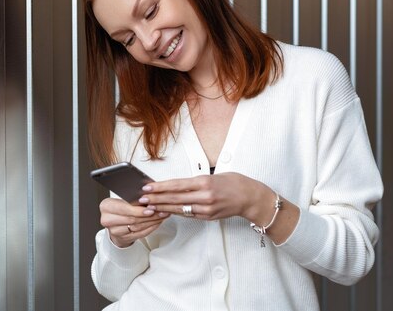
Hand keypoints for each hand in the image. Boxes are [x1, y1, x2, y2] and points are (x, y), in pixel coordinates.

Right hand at [99, 197, 169, 247]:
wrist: (115, 223)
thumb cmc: (120, 208)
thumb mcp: (122, 200)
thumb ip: (133, 200)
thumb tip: (150, 198)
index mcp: (106, 206)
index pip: (123, 209)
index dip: (138, 210)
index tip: (150, 209)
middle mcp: (107, 220)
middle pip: (131, 219)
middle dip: (148, 215)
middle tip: (160, 211)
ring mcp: (115, 231)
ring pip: (137, 227)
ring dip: (152, 221)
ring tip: (162, 215)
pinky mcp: (123, 239)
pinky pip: (140, 234)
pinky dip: (151, 228)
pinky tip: (157, 222)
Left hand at [138, 172, 274, 222]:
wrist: (251, 198)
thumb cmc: (234, 182)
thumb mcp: (214, 175)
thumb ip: (195, 181)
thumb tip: (176, 184)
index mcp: (204, 182)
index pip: (177, 185)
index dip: (160, 187)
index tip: (148, 187)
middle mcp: (204, 197)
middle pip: (174, 198)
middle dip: (156, 199)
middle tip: (141, 198)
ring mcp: (206, 209)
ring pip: (179, 209)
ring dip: (162, 207)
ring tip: (148, 206)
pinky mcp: (207, 217)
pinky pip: (187, 214)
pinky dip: (174, 213)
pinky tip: (164, 211)